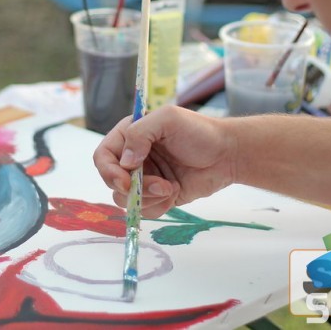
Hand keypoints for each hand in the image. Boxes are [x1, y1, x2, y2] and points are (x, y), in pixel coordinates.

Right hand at [93, 105, 236, 217]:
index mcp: (130, 135)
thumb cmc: (200, 132)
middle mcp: (134, 157)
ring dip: (147, 197)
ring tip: (170, 187)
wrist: (228, 155)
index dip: (109, 171)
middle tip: (158, 186)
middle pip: (112, 181)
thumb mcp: (168, 120)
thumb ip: (140, 134)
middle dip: (133, 188)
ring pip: (126, 199)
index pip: (103, 156)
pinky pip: (145, 210)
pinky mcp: (158, 196)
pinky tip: (174, 192)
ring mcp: (145, 178)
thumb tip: (125, 163)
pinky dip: (157, 206)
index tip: (126, 181)